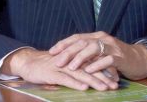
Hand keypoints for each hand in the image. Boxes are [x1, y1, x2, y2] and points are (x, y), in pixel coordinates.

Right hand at [0, 48, 118, 90]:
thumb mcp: (66, 66)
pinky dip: (75, 83)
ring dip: (93, 81)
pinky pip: (65, 79)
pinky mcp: (52, 73)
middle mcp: (71, 60)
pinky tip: (84, 88)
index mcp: (75, 57)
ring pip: (81, 73)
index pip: (94, 63)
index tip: (117, 80)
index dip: (105, 71)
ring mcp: (62, 66)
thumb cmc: (49, 66)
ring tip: (105, 88)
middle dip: (104, 77)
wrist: (29, 63)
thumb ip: (79, 68)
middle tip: (115, 85)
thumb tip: (95, 76)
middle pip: (90, 68)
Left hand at [49, 31, 146, 79]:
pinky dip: (97, 65)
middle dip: (68, 52)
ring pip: (93, 48)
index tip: (51, 51)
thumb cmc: (117, 58)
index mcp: (97, 36)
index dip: (63, 43)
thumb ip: (88, 53)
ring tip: (71, 66)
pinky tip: (89, 71)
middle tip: (57, 61)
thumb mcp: (101, 52)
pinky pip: (107, 59)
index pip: (77, 37)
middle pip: (82, 42)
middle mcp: (103, 38)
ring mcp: (112, 46)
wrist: (140, 60)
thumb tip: (67, 58)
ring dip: (80, 58)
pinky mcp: (120, 57)